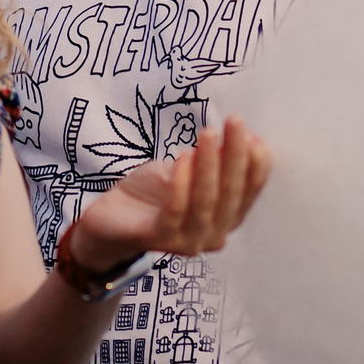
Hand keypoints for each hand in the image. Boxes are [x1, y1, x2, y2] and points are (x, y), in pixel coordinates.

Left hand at [63, 119, 270, 277]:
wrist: (108, 223)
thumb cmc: (150, 196)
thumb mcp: (185, 170)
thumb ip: (213, 160)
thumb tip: (243, 133)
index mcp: (225, 219)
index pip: (248, 192)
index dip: (255, 164)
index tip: (254, 133)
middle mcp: (213, 235)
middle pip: (231, 195)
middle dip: (236, 155)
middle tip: (236, 122)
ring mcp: (187, 241)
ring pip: (206, 202)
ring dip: (209, 165)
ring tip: (209, 132)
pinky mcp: (159, 239)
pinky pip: (175, 210)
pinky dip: (182, 182)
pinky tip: (184, 157)